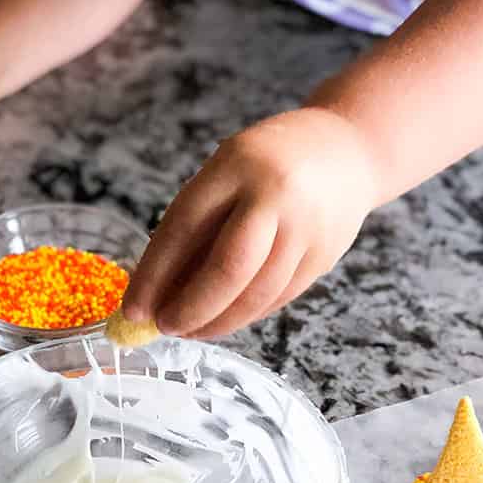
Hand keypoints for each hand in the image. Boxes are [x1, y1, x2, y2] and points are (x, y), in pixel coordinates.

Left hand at [121, 107, 379, 337]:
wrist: (348, 150)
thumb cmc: (268, 164)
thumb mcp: (225, 172)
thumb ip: (196, 224)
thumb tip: (157, 291)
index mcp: (236, 165)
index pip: (185, 228)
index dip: (155, 275)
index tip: (133, 308)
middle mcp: (275, 196)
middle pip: (228, 268)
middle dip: (191, 307)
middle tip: (165, 327)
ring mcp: (306, 229)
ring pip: (257, 294)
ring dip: (219, 322)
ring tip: (192, 331)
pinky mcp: (324, 257)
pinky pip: (278, 299)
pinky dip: (245, 316)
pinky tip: (224, 321)